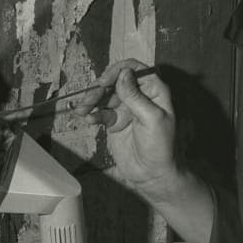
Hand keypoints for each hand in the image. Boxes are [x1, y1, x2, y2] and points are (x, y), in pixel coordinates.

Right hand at [72, 59, 176, 190]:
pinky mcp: (115, 121)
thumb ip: (136, 96)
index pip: (135, 69)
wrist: (151, 174)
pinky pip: (100, 111)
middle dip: (101, 87)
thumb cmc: (160, 147)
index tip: (105, 80)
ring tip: (82, 110)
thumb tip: (123, 74)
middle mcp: (139, 96)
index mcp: (154, 90)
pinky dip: (93, 113)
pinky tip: (89, 119)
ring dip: (92, 100)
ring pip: (105, 95)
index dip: (119, 70)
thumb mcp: (151, 119)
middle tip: (90, 98)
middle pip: (116, 81)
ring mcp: (126, 108)